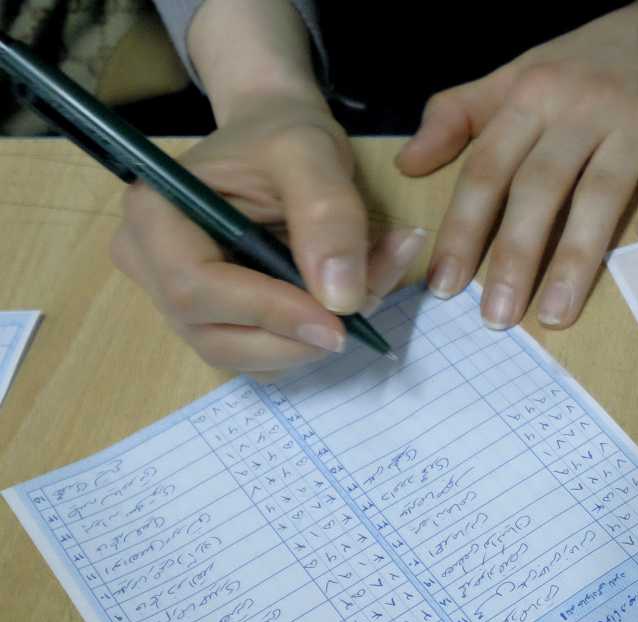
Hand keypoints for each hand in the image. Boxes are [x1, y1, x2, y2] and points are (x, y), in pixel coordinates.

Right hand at [111, 96, 427, 371]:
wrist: (277, 135)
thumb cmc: (282, 134)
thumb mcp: (311, 152)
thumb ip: (328, 215)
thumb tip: (340, 299)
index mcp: (154, 217)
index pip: (195, 289)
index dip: (269, 313)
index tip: (339, 317)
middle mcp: (151, 265)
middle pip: (217, 337)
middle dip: (299, 334)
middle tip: (371, 298)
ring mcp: (178, 300)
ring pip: (247, 356)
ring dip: (314, 340)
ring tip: (370, 284)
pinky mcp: (215, 320)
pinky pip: (265, 353)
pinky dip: (312, 339)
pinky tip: (348, 297)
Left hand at [396, 3, 637, 329]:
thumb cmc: (586, 65)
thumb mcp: (515, 76)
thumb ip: (458, 117)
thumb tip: (407, 164)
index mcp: (531, 98)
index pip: (488, 169)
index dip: (463, 229)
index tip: (445, 286)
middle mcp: (579, 108)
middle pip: (540, 188)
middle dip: (515, 255)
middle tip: (497, 317)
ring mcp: (635, 120)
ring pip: (601, 192)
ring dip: (577, 255)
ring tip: (556, 312)